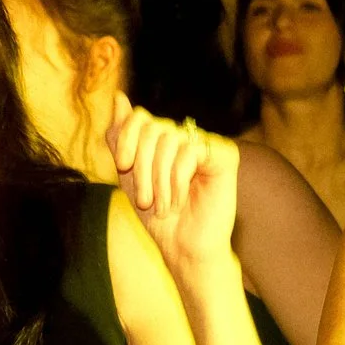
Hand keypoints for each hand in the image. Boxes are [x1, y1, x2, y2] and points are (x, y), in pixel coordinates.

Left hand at [106, 95, 239, 280]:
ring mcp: (207, 143)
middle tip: (145, 199)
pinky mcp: (225, 154)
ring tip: (163, 206)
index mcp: (164, 139)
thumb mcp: (129, 174)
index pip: (140, 117)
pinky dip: (178, 181)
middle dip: (141, 167)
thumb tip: (119, 96)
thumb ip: (122, 136)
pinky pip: (189, 151)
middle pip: (152, 128)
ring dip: (158, 180)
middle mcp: (186, 136)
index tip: (122, 166)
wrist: (183, 248)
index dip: (127, 138)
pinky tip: (182, 201)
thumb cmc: (159, 216)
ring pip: (168, 140)